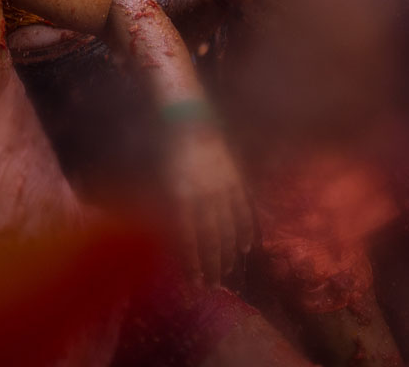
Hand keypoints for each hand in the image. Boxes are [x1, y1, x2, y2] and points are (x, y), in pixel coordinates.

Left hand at [163, 126, 253, 285]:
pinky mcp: (236, 182)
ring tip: (228, 273)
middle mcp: (205, 198)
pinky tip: (245, 247)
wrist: (192, 123)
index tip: (194, 283)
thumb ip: (169, 210)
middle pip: (211, 240)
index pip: (189, 240)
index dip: (192, 263)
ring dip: (228, 254)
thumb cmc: (171, 153)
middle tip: (212, 286)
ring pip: (229, 230)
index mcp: (182, 198)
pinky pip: (243, 212)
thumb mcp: (163, 182)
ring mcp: (224, 190)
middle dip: (212, 265)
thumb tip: (172, 240)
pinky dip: (245, 231)